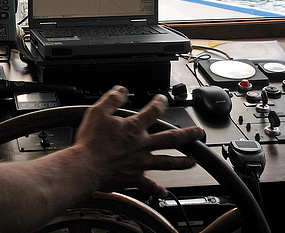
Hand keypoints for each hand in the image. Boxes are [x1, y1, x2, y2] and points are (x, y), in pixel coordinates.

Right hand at [73, 86, 204, 198]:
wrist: (86, 167)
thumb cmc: (91, 142)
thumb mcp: (98, 112)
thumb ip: (112, 99)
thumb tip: (121, 91)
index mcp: (134, 128)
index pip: (153, 111)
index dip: (160, 103)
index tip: (163, 100)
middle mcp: (142, 145)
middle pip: (170, 139)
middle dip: (187, 135)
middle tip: (198, 133)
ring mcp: (140, 163)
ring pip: (167, 162)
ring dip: (182, 162)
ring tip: (193, 162)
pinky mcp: (134, 177)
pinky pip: (149, 185)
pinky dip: (157, 190)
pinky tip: (164, 192)